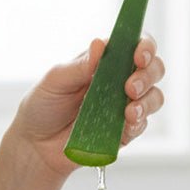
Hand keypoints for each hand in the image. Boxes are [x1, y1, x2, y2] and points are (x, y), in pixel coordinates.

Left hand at [0, 35, 165, 189]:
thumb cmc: (42, 106)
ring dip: (147, 101)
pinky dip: (139, 123)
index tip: (138, 55)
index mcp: (103, 61)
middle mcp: (119, 81)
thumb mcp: (55, 81)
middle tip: (130, 87)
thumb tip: (100, 43)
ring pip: (154, 97)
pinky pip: (142, 125)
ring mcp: (123, 106)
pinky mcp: (124, 131)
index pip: (134, 44)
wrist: (35, 146)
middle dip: (149, 74)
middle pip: (153, 69)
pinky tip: (127, 124)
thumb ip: (80, 66)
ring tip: (130, 110)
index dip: (144, 46)